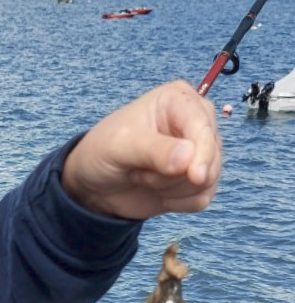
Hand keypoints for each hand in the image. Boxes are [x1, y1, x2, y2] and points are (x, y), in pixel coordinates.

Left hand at [61, 80, 220, 219]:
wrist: (92, 184)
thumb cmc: (101, 152)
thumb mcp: (120, 146)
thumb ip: (154, 150)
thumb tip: (190, 158)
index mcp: (179, 100)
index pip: (204, 127)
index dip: (203, 153)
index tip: (194, 176)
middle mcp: (196, 122)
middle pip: (210, 158)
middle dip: (172, 175)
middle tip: (138, 169)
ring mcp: (200, 152)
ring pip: (207, 181)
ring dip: (170, 189)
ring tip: (142, 176)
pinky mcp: (197, 179)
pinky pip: (202, 198)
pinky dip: (177, 202)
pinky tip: (155, 191)